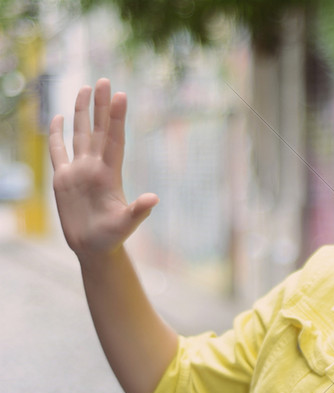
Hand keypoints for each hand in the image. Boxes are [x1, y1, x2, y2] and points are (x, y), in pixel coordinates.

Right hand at [49, 78, 157, 258]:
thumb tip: (154, 199)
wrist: (94, 248)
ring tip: (86, 88)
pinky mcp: (63, 178)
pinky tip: (60, 117)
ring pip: (80, 134)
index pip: (114, 139)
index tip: (121, 95)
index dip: (117, 118)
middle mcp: (95, 167)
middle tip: (105, 80)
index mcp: (110, 174)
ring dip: (83, 112)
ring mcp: (79, 171)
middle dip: (101, 106)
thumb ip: (138, 211)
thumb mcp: (126, 224)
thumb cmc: (112, 238)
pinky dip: (57, 135)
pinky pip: (58, 151)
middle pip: (98, 130)